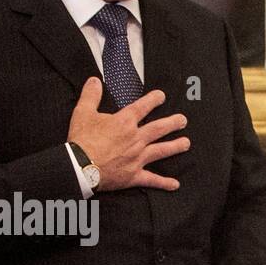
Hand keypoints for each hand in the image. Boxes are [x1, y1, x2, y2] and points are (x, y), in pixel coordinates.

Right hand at [66, 77, 188, 191]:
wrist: (79, 167)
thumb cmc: (81, 140)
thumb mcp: (82, 113)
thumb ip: (91, 95)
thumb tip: (94, 80)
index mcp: (125, 122)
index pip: (143, 106)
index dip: (154, 99)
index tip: (162, 96)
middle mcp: (135, 139)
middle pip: (159, 128)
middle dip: (173, 123)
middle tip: (183, 120)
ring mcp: (137, 158)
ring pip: (161, 150)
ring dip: (175, 146)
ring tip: (186, 143)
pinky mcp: (133, 175)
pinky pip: (152, 179)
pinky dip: (164, 183)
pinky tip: (175, 184)